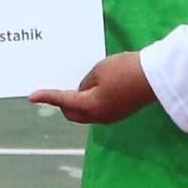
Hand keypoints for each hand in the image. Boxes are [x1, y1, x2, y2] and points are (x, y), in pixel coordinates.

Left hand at [32, 51, 157, 125]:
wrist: (155, 77)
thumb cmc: (125, 70)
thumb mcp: (99, 70)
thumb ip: (85, 83)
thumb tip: (83, 91)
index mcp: (90, 106)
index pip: (62, 100)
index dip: (47, 96)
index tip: (32, 96)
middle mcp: (98, 116)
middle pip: (72, 113)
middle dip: (62, 103)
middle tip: (57, 89)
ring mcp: (110, 116)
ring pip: (85, 113)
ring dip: (77, 103)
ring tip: (75, 87)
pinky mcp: (119, 113)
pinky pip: (97, 110)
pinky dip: (90, 102)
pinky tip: (93, 89)